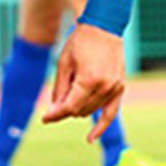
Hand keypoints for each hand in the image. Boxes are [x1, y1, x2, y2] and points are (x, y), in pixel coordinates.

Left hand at [41, 24, 125, 141]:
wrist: (104, 27)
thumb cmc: (80, 42)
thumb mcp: (64, 63)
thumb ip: (60, 89)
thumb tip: (53, 112)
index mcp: (89, 81)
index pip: (70, 107)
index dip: (55, 114)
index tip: (45, 119)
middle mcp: (104, 88)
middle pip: (80, 111)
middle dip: (66, 108)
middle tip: (57, 97)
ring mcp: (115, 89)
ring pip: (92, 111)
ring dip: (79, 108)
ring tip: (73, 89)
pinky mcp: (120, 88)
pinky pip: (111, 113)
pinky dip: (101, 125)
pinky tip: (90, 137)